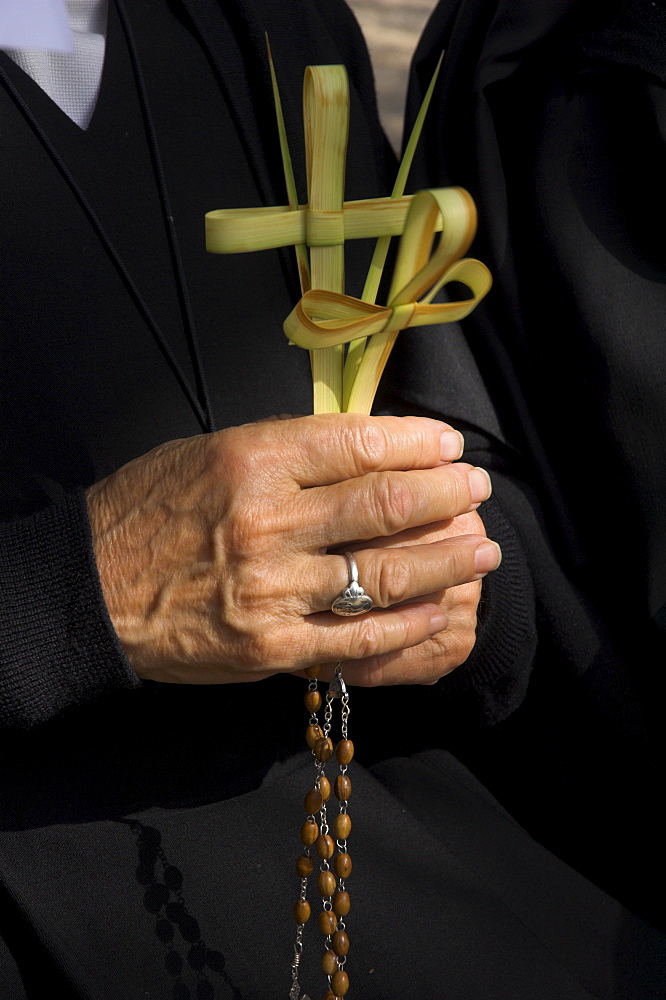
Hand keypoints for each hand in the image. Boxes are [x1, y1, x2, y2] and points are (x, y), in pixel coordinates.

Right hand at [86, 414, 499, 683]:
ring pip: (385, 571)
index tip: (450, 445)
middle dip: (446, 495)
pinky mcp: (272, 646)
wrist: (90, 591)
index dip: (418, 443)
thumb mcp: (207, 453)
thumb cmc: (146, 512)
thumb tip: (365, 446)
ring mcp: (273, 588)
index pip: (359, 442)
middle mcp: (269, 520)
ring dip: (446, 559)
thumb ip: (285, 450)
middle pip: (384, 503)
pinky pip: (359, 636)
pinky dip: (407, 622)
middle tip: (478, 490)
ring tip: (483, 548)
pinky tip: (439, 609)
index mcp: (252, 459)